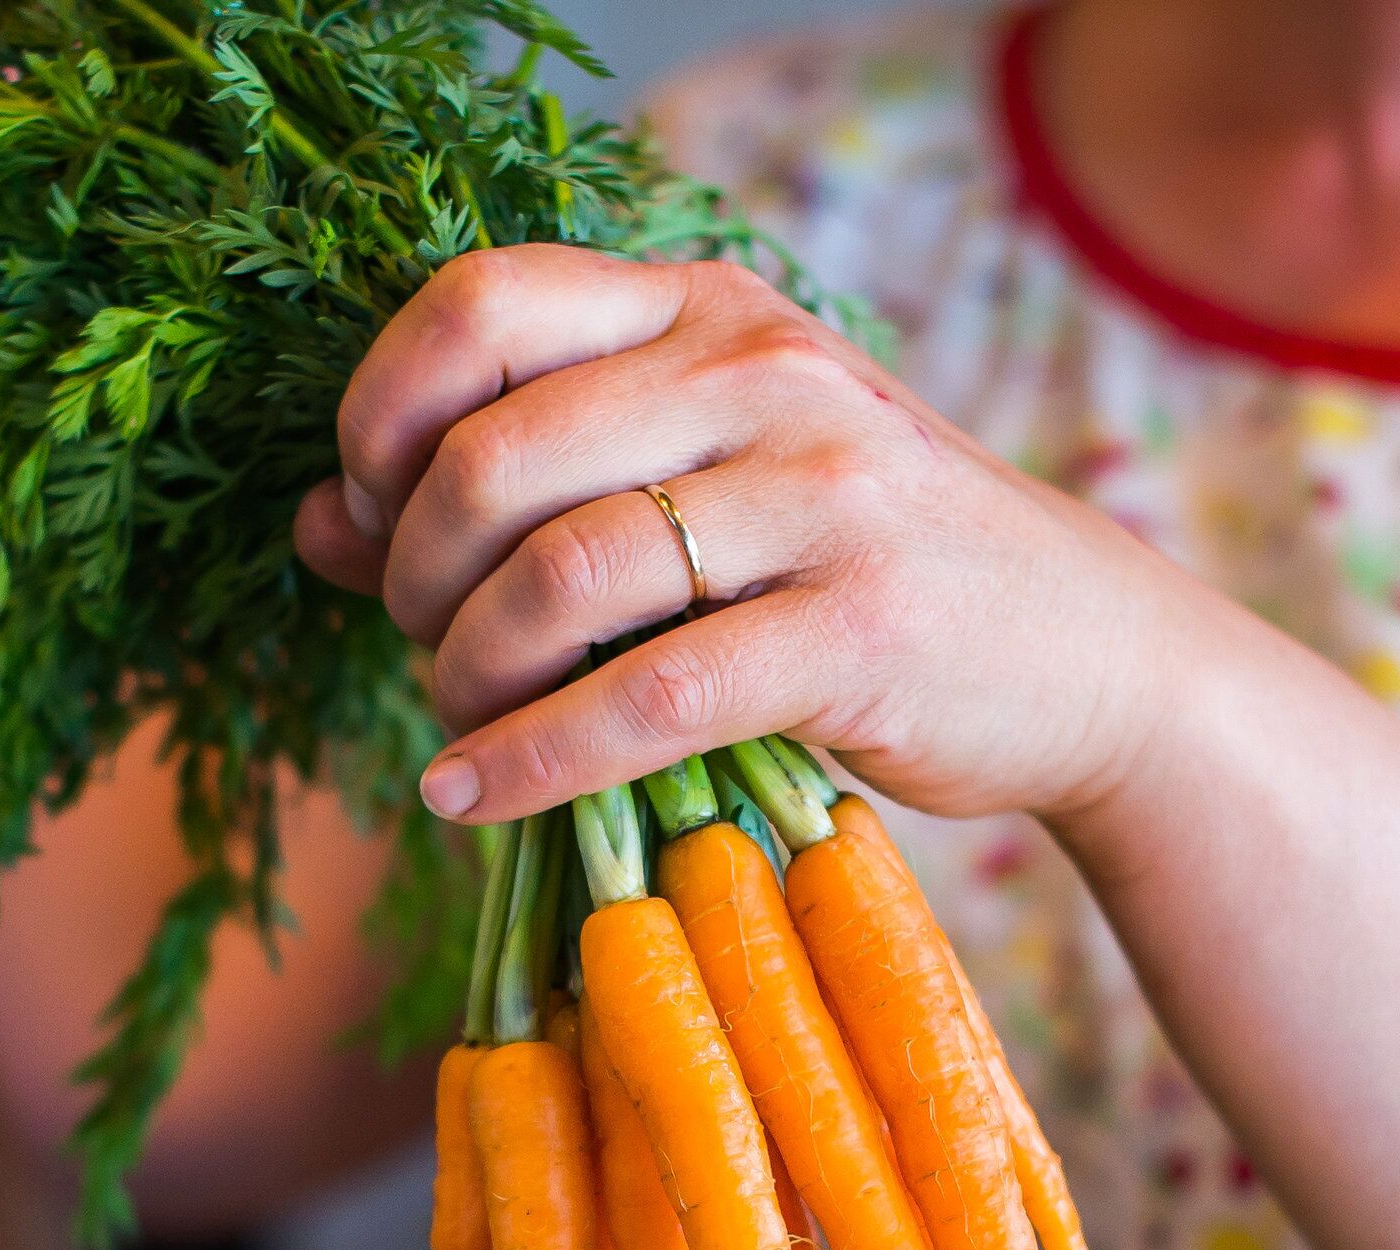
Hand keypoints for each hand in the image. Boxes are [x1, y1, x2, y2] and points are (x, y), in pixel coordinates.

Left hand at [294, 243, 1215, 825]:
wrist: (1086, 656)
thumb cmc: (854, 570)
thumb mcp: (697, 485)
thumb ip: (519, 488)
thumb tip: (313, 523)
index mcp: (707, 308)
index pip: (480, 303)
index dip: (381, 416)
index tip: (370, 517)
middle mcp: (761, 373)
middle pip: (492, 453)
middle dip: (416, 576)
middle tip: (425, 645)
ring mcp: (821, 494)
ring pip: (559, 576)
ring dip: (466, 673)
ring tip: (460, 723)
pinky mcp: (860, 628)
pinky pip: (645, 700)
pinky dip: (529, 762)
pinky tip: (471, 795)